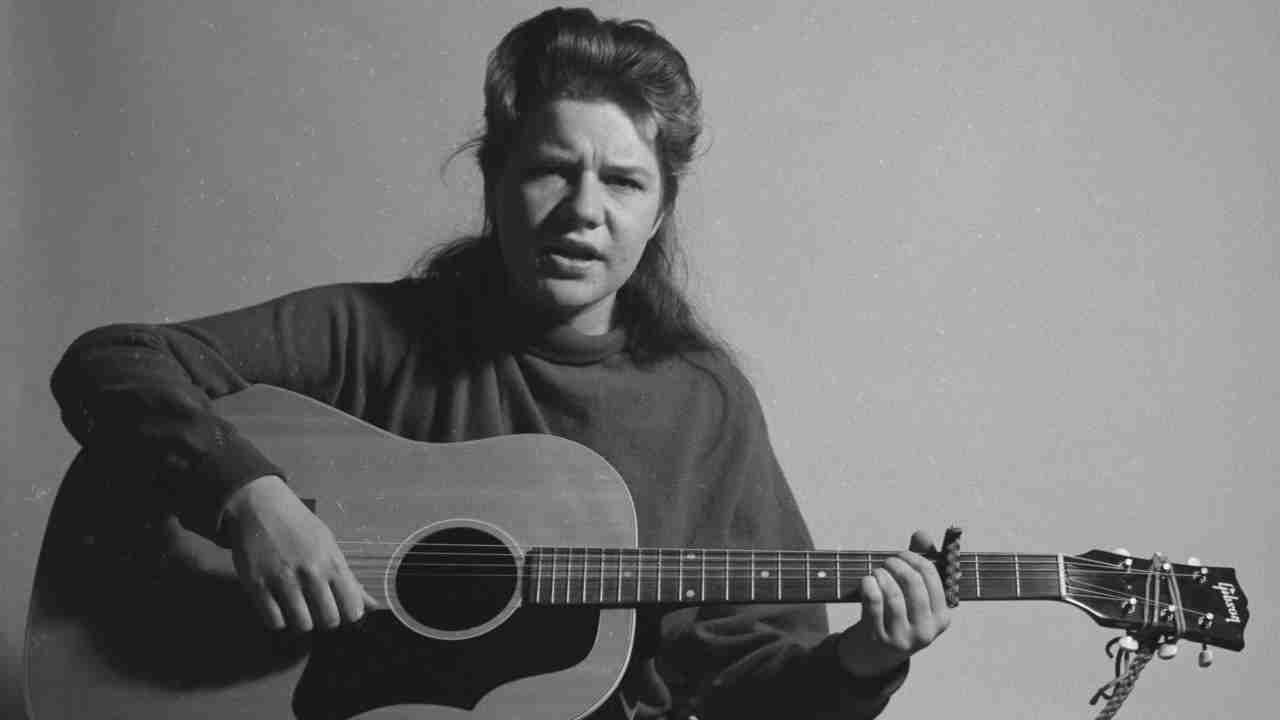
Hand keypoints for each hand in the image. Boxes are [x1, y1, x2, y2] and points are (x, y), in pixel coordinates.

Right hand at [222, 475, 379, 631]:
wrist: (260, 507)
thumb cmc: (300, 527)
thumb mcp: (330, 547)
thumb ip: (350, 580)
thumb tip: (374, 607)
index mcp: (332, 563)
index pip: (352, 609)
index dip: (349, 615)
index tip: (341, 609)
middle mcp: (311, 573)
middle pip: (329, 621)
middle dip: (325, 620)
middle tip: (318, 610)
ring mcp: (283, 580)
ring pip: (302, 625)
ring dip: (302, 621)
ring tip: (298, 608)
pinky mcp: (257, 586)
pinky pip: (274, 621)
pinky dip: (278, 619)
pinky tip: (279, 607)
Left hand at [837, 530, 949, 678]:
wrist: (876, 655)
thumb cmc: (898, 615)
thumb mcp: (914, 594)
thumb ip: (919, 561)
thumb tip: (922, 534)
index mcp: (942, 618)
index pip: (932, 576)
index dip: (914, 558)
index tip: (901, 555)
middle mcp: (927, 631)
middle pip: (913, 583)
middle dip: (896, 564)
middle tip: (886, 562)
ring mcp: (903, 637)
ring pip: (893, 593)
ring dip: (881, 575)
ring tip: (876, 572)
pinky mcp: (879, 639)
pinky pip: (874, 603)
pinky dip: (868, 585)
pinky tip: (867, 582)